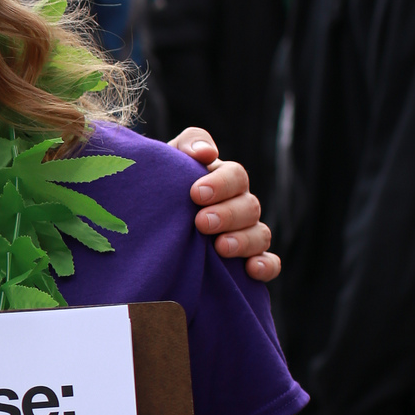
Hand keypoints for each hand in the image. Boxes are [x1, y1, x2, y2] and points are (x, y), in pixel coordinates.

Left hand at [169, 129, 279, 282]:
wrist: (145, 217)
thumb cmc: (160, 186)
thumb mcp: (169, 159)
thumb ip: (188, 144)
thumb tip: (207, 152)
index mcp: (224, 180)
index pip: (236, 176)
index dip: (221, 184)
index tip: (196, 194)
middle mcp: (239, 206)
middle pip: (250, 207)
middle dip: (228, 215)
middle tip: (202, 223)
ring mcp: (246, 234)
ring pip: (261, 235)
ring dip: (244, 241)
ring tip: (220, 247)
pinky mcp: (248, 261)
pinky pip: (269, 264)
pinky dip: (265, 266)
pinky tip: (251, 270)